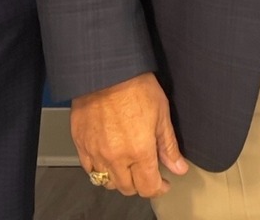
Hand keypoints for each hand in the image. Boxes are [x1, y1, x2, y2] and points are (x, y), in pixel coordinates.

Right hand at [71, 72, 186, 197]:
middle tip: (147, 174)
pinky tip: (108, 158)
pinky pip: (89, 168)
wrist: (107, 70)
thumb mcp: (161, 113)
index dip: (158, 188)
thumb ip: (168, 146)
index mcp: (139, 151)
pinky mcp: (80, 144)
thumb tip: (178, 168)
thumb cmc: (135, 86)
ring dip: (119, 179)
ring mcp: (95, 152)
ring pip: (107, 182)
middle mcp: (115, 157)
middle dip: (140, 185)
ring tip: (128, 166)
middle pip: (127, 188)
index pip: (148, 187)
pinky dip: (99, 169)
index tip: (163, 183)